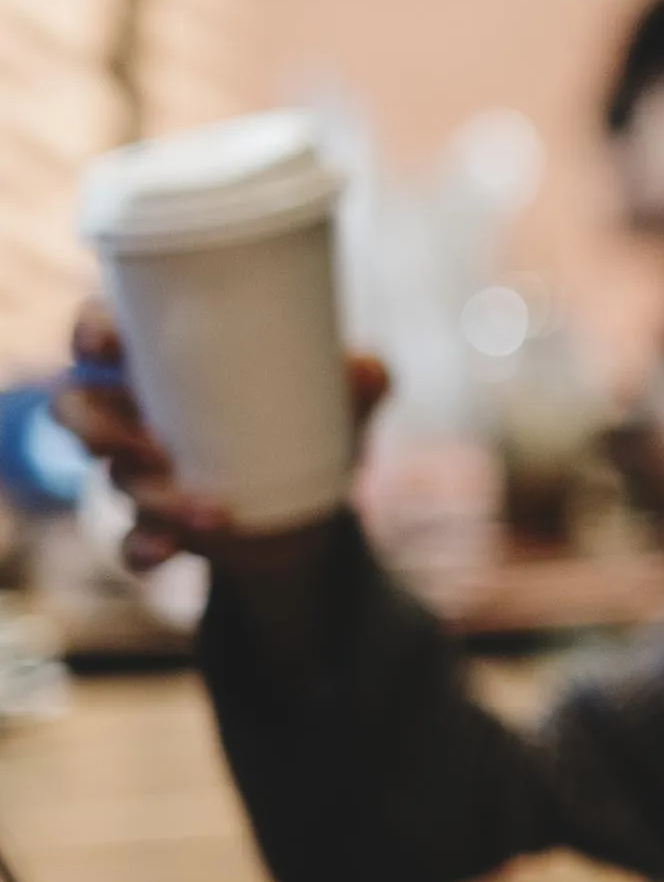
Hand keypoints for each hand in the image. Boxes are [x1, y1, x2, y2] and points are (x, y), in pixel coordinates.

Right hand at [52, 301, 389, 570]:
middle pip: (79, 409)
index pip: (101, 333)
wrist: (318, 505)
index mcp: (163, 364)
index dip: (91, 333)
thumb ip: (361, 376)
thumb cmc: (313, 421)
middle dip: (100, 428)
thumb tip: (366, 368)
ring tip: (212, 510)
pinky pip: (131, 542)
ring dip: (149, 496)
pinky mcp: (156, 526)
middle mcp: (136, 414)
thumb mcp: (342, 398)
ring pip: (112, 479)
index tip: (108, 344)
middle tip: (154, 446)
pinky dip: (146, 546)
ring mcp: (140, 473)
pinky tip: (169, 549)